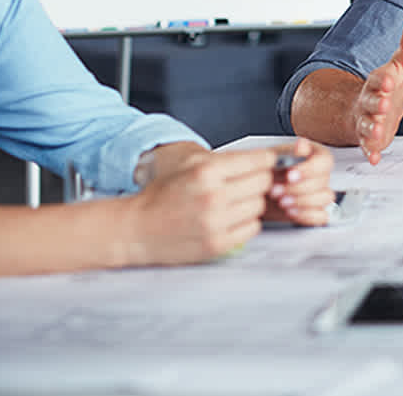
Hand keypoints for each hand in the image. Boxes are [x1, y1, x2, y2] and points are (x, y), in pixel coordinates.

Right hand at [125, 148, 276, 265]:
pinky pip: (252, 228)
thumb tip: (262, 158)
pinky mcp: (217, 244)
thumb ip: (225, 159)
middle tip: (245, 182)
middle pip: (264, 182)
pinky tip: (230, 218)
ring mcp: (216, 222)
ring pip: (259, 205)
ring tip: (232, 202)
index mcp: (206, 171)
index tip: (266, 161)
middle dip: (258, 180)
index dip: (265, 160)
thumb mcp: (189, 164)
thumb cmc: (160, 195)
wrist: (136, 228)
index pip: (260, 160)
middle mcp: (213, 196)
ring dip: (251, 202)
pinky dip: (245, 222)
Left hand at [264, 139, 334, 225]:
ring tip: (282, 202)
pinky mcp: (316, 211)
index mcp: (315, 156)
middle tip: (277, 190)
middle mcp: (320, 174)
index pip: (325, 161)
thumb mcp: (273, 155)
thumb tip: (301, 145)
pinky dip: (307, 215)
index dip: (309, 169)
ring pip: (326, 198)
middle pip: (324, 181)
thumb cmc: (266, 170)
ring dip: (302, 201)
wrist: (255, 189)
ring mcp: (320, 193)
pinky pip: (322, 215)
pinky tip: (291, 212)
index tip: (290, 175)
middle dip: (298, 188)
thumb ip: (289, 150)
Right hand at [355, 20, 402, 164]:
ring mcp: (368, 119)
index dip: (384, 80)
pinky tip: (374, 158)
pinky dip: (370, 152)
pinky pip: (367, 145)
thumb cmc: (390, 84)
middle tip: (384, 105)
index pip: (380, 78)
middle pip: (371, 102)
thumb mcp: (401, 64)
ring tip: (376, 132)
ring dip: (371, 128)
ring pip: (366, 124)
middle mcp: (370, 100)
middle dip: (377, 104)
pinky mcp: (370, 137)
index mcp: (379, 81)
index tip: (389, 81)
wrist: (374, 105)